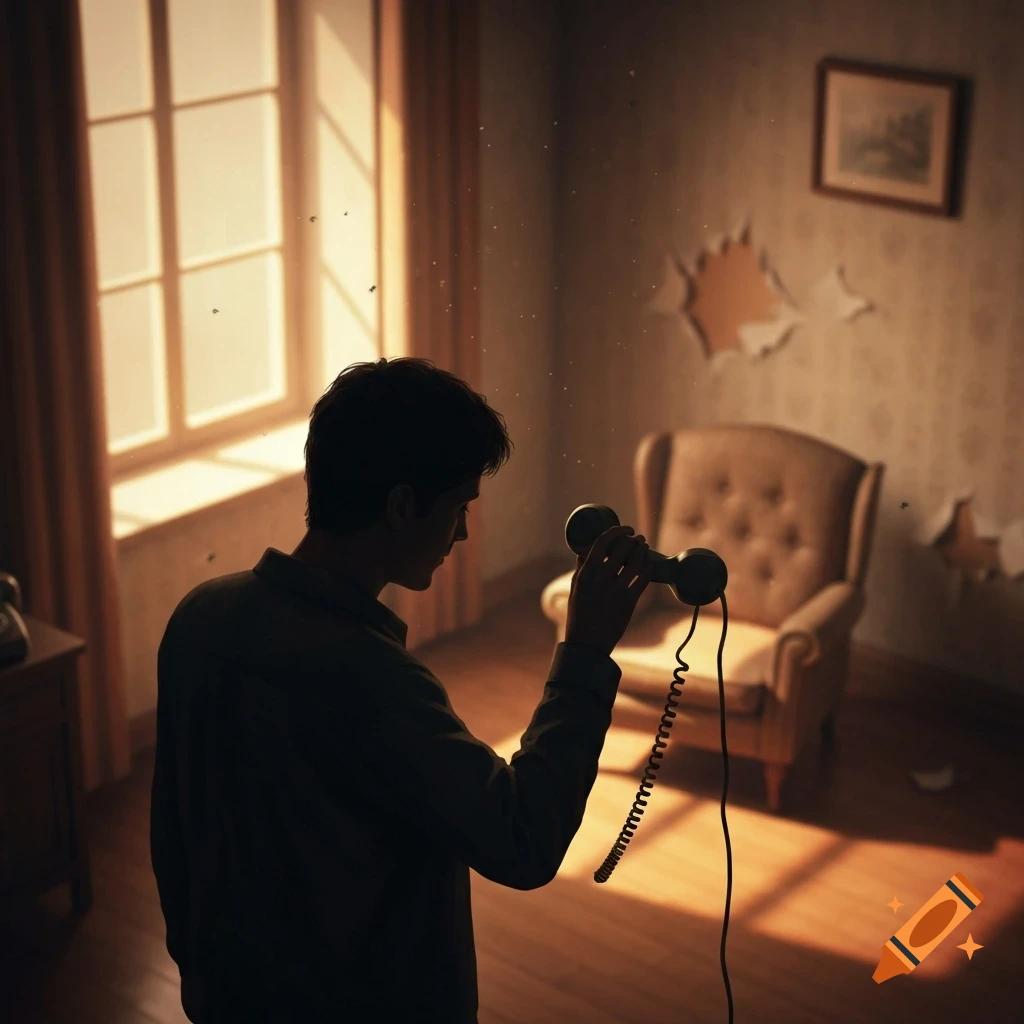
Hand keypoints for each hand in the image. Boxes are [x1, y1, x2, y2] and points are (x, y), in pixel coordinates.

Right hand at [564, 524, 653, 656]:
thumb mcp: (575, 590)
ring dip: (642, 551)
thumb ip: (581, 570)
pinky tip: (649, 565)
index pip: (601, 543)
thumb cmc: (579, 615)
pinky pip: (642, 580)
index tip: (624, 529)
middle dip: (633, 540)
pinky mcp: (628, 602)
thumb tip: (583, 552)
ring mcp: (615, 590)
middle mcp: (600, 579)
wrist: (587, 644)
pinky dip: (647, 569)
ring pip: (635, 562)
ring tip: (644, 547)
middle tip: (638, 538)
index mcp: (585, 574)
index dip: (616, 532)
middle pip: (622, 549)